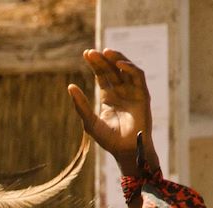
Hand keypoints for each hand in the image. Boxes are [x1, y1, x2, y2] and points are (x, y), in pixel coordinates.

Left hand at [68, 48, 156, 176]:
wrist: (125, 150)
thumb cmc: (108, 139)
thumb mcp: (89, 121)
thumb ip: (80, 104)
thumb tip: (70, 86)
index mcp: (109, 96)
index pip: (102, 75)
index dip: (95, 64)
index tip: (86, 53)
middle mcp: (121, 92)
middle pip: (112, 70)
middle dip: (102, 60)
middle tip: (91, 52)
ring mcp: (133, 92)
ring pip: (126, 69)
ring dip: (117, 59)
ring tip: (105, 52)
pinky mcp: (143, 96)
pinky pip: (138, 77)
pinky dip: (130, 68)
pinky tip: (119, 64)